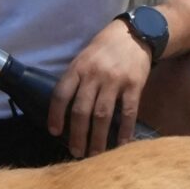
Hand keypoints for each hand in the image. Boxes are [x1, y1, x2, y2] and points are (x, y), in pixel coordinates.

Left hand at [50, 22, 153, 157]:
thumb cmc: (104, 48)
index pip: (61, 94)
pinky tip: (121, 144)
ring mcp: (115, 80)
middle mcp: (94, 75)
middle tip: (76, 152)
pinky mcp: (134, 85)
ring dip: (97, 138)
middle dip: (77, 135)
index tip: (54, 132)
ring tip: (95, 154)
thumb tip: (63, 109)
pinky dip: (124, 130)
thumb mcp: (84, 57)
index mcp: (78, 68)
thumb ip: (75, 79)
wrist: (134, 34)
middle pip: (81, 110)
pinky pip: (128, 112)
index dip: (55, 115)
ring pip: (103, 115)